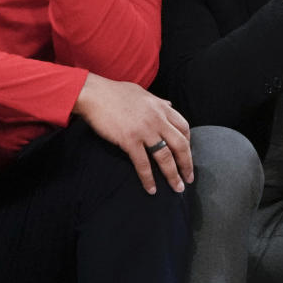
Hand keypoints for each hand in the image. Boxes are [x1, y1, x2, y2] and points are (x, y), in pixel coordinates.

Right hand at [72, 72, 193, 194]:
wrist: (94, 94)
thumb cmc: (115, 92)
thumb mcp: (142, 93)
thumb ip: (158, 101)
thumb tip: (170, 104)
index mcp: (161, 107)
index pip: (184, 127)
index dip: (188, 142)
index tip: (187, 153)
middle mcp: (157, 119)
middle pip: (180, 144)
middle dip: (187, 164)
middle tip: (189, 178)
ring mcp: (144, 130)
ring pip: (165, 157)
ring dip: (173, 175)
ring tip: (177, 188)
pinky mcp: (129, 140)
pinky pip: (143, 164)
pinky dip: (148, 178)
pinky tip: (151, 189)